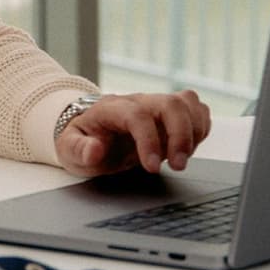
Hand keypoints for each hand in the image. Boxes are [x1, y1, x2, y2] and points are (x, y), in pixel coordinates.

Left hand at [55, 89, 211, 175]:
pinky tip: (187, 149)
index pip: (137, 115)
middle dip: (181, 137)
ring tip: (181, 159)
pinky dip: (200, 129)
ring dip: (194, 133)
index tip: (152, 167)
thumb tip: (95, 149)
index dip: (149, 141)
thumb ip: (78, 149)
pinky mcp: (171, 112)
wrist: (89, 130)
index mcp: (112, 108)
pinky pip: (196, 111)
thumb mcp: (68, 149)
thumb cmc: (82, 140)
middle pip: (171, 104)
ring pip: (188, 104)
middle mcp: (138, 102)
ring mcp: (156, 105)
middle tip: (178, 166)